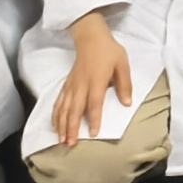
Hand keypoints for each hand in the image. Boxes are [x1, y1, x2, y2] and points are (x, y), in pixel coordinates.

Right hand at [53, 10, 134, 144]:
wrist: (90, 38)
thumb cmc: (109, 51)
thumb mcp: (122, 64)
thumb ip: (124, 84)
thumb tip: (127, 103)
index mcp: (95, 81)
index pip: (94, 103)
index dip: (94, 119)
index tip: (93, 134)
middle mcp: (80, 85)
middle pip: (74, 110)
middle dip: (72, 128)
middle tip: (71, 144)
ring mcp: (71, 86)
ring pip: (63, 108)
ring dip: (62, 125)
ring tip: (61, 140)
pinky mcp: (66, 85)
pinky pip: (58, 102)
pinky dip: (55, 115)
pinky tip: (55, 126)